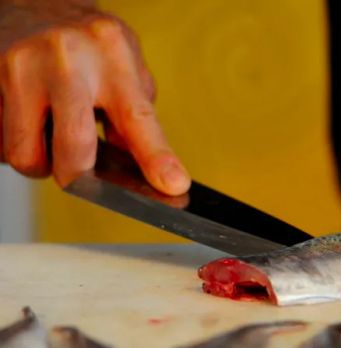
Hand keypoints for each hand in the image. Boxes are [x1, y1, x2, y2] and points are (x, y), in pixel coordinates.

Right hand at [0, 0, 189, 193]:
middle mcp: (65, 58)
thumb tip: (146, 168)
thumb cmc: (87, 44)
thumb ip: (136, 113)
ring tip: (49, 133)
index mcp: (111, 54)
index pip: (137, 117)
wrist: (32, 4)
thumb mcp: (125, 65)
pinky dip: (16, 141)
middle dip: (78, 175)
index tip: (172, 185)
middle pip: (74, 149)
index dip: (156, 157)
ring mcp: (20, 66)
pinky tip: (27, 117)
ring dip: (40, 160)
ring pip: (25, 154)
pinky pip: (1, 139)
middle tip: (80, 170)